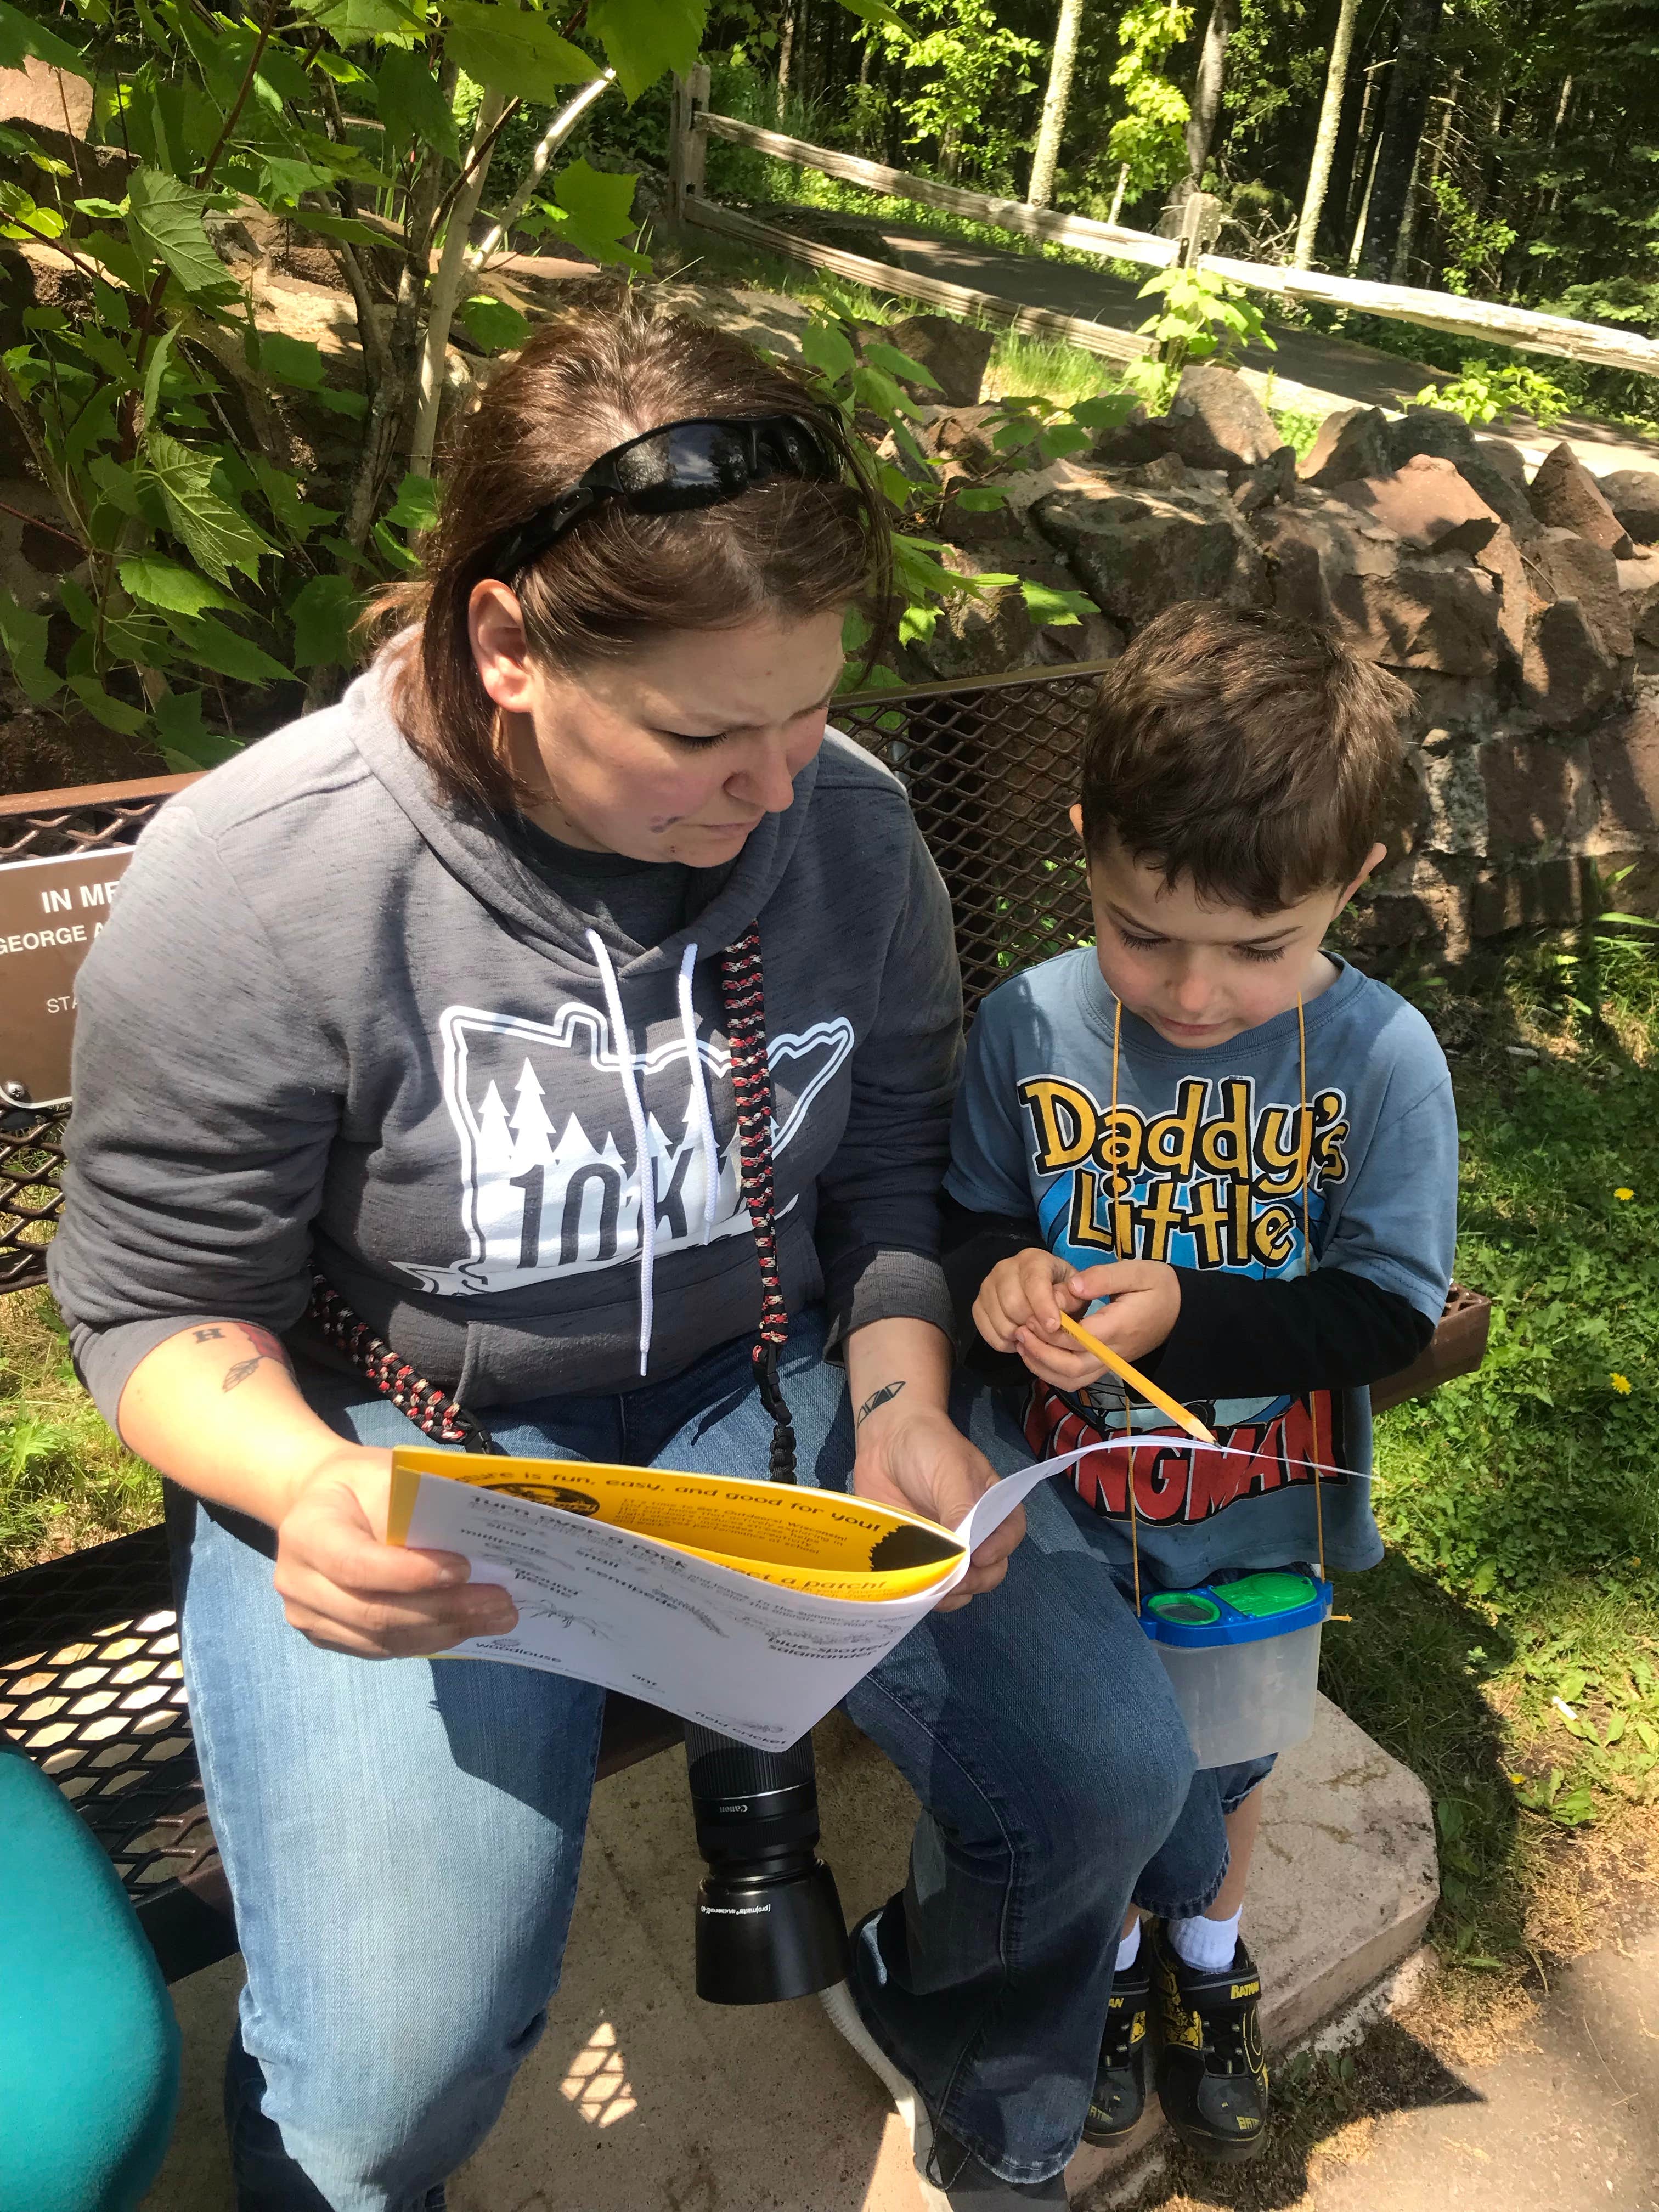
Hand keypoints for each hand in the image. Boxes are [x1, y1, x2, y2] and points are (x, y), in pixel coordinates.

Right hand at [272, 1444, 518, 1657]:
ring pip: (382, 1640)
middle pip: (373, 1612)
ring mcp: (309, 1616)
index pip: (357, 1565)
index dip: (411, 1574)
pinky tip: (467, 1627)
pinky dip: (429, 1640)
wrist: (319, 1503)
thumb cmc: (360, 1484)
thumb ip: (419, 1504)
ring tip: (497, 1618)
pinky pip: (382, 1649)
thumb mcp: (386, 1472)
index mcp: (307, 1532)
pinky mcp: (327, 1637)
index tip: (465, 1568)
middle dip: (444, 1611)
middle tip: (501, 1603)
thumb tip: (480, 1532)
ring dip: (445, 1632)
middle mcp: (298, 1582)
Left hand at [853, 1403, 1023, 1611]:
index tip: (979, 1557)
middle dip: (974, 1580)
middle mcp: (973, 1532)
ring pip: (959, 1585)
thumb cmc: (928, 1447)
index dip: (1000, 1550)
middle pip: (988, 1570)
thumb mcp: (951, 1471)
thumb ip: (961, 1509)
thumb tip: (964, 1553)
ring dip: (949, 1594)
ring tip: (932, 1590)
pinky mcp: (918, 1556)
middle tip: (952, 1580)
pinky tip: (912, 1591)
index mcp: (992, 1507)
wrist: (885, 1439)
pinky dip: (923, 1592)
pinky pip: (927, 1584)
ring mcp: (945, 1547)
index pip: (1009, 1536)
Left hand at [978, 1250, 1180, 1389]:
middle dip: (1040, 1352)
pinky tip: (1035, 1351)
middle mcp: (1112, 1353)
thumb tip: (1071, 1287)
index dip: (1050, 1330)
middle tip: (1019, 1330)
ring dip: (1041, 1365)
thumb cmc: (1158, 1287)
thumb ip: (1103, 1277)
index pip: (1078, 1338)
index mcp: (1118, 1328)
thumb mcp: (1137, 1271)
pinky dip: (1051, 1371)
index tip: (1029, 1313)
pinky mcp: (1105, 1366)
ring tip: (1021, 1341)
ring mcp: (1109, 1363)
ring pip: (1070, 1379)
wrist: (1179, 1310)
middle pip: (1070, 1367)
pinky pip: (1075, 1379)